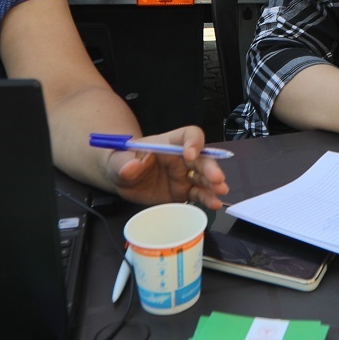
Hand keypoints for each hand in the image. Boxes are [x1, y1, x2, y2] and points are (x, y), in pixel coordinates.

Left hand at [108, 126, 228, 210]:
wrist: (121, 178)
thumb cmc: (122, 161)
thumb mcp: (117, 159)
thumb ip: (123, 162)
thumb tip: (131, 167)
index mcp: (168, 143)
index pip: (188, 135)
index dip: (193, 143)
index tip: (190, 155)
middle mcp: (181, 158)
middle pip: (202, 158)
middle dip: (210, 167)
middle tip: (216, 178)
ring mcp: (184, 176)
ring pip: (204, 177)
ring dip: (214, 184)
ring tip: (220, 192)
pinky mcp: (183, 192)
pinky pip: (198, 194)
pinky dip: (207, 199)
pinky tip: (214, 203)